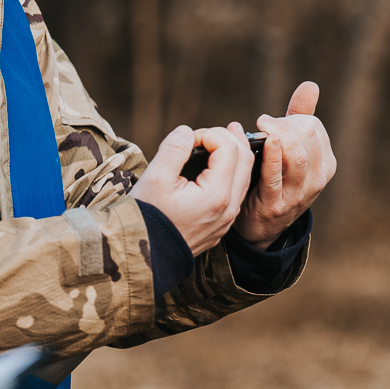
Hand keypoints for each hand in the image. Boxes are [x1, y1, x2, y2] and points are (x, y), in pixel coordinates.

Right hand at [131, 122, 255, 255]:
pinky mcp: (221, 224)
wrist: (143, 256)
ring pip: (244, 175)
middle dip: (226, 138)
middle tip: (203, 135)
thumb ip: (174, 148)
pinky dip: (229, 172)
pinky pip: (236, 191)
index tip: (188, 139)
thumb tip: (187, 132)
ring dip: (231, 154)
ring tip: (212, 142)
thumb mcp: (155, 177)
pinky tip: (211, 166)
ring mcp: (227, 219)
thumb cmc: (146, 218)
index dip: (209, 134)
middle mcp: (229, 208)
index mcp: (216, 195)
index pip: (229, 148)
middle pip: (246, 159)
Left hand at [234, 81, 336, 248]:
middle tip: (264, 121)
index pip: (314, 128)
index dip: (292, 118)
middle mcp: (317, 180)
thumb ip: (300, 118)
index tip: (272, 120)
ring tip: (263, 126)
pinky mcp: (275, 205)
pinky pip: (275, 176)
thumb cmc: (275, 179)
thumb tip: (311, 85)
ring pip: (297, 155)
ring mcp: (298, 194)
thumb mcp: (291, 150)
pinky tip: (264, 142)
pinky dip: (271, 156)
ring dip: (278, 134)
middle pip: (308, 137)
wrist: (260, 226)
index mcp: (326, 165)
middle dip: (285, 123)